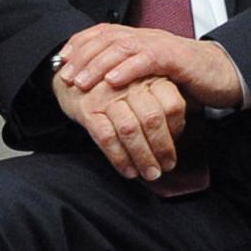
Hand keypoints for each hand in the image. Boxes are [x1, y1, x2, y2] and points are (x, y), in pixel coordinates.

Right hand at [54, 68, 189, 180]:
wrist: (73, 77)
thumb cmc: (113, 87)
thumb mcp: (141, 86)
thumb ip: (159, 103)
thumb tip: (177, 136)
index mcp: (149, 76)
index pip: (172, 105)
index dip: (177, 129)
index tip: (176, 144)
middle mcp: (129, 84)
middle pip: (152, 119)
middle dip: (162, 149)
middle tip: (166, 167)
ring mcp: (106, 96)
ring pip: (129, 130)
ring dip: (142, 157)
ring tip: (150, 173)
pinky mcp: (86, 109)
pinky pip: (106, 137)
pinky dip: (119, 158)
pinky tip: (128, 170)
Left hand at [56, 23, 245, 108]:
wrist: (222, 75)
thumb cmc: (182, 79)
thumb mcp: (147, 76)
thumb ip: (125, 75)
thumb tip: (93, 88)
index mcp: (137, 38)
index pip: (101, 33)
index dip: (79, 44)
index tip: (61, 61)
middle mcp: (146, 36)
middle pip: (106, 38)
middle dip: (82, 56)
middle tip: (66, 76)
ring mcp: (161, 44)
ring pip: (123, 46)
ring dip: (98, 63)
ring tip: (82, 81)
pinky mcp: (176, 57)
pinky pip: (148, 59)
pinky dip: (128, 68)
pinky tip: (113, 80)